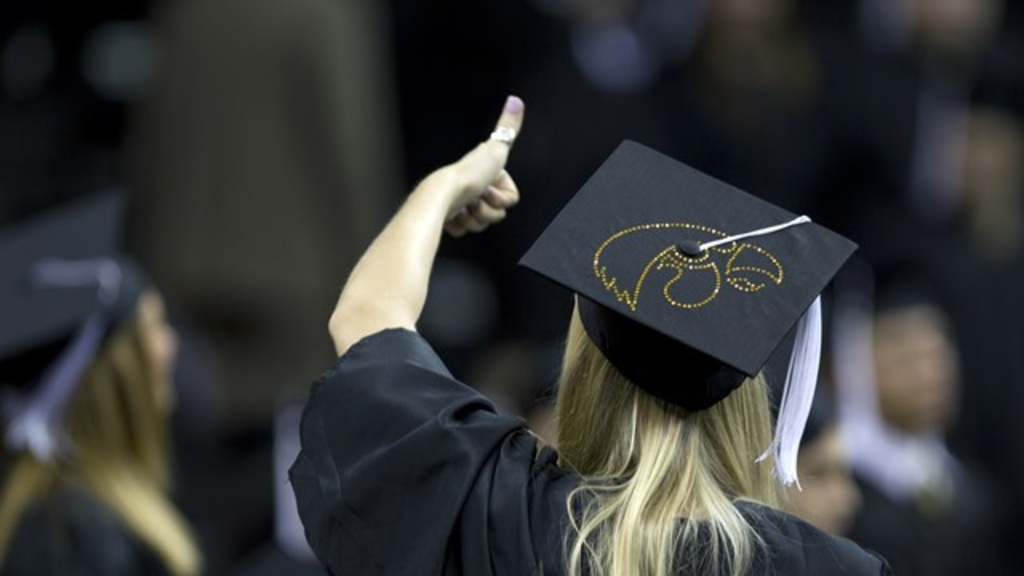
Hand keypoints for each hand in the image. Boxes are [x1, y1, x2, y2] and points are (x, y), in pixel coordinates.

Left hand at [431, 96, 523, 236]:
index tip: (489, 187)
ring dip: (475, 218)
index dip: (502, 198)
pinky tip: (455, 215)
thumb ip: (509, 125)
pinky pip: (465, 230)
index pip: (510, 199)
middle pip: (496, 213)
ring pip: (482, 224)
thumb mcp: (496, 148)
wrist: (443, 195)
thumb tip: (516, 100)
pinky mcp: (451, 218)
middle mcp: (475, 187)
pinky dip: (461, 226)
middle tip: (476, 199)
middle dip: (488, 210)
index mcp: (486, 173)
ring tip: (464, 207)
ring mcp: (463, 204)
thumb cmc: (469, 175)